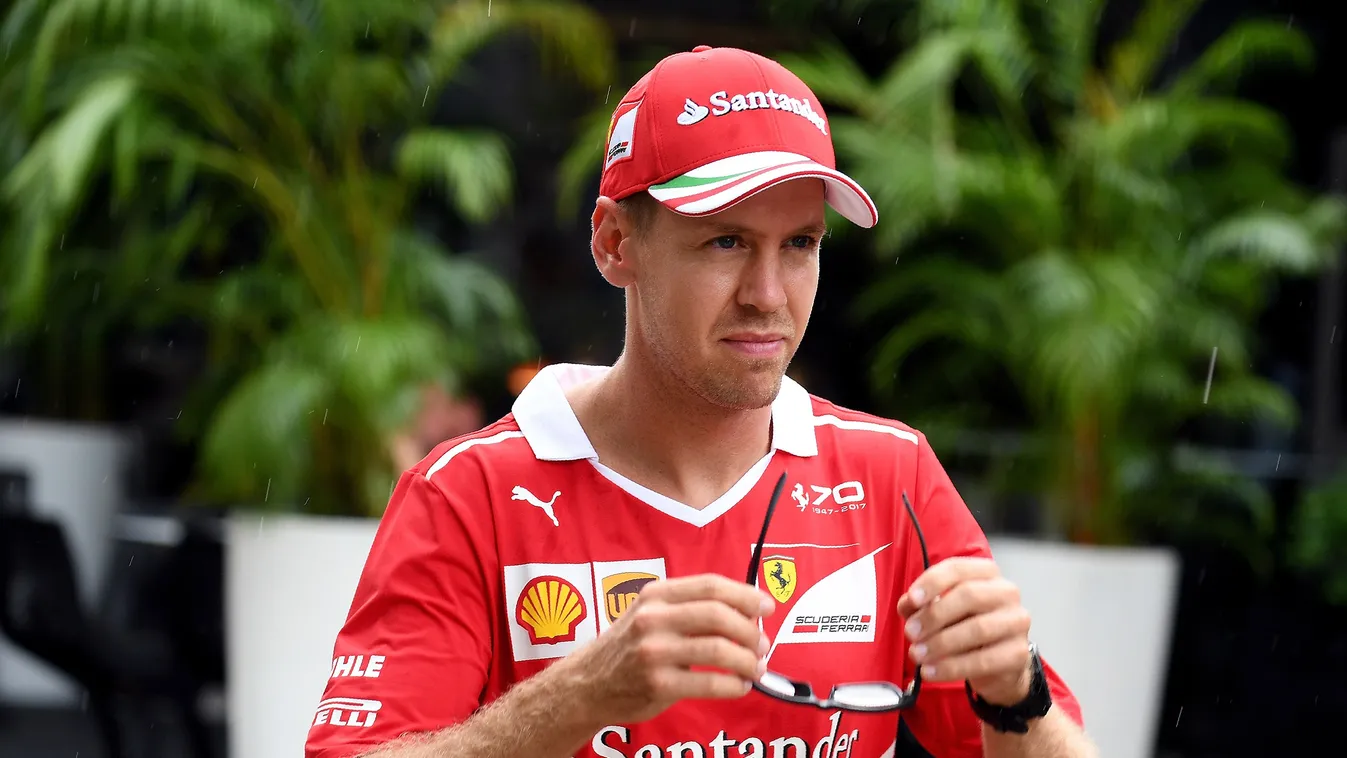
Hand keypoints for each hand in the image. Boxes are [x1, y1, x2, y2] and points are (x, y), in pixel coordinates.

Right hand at [559, 573, 774, 723]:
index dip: (746, 595)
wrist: (588, 683)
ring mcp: (654, 651)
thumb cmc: (629, 647)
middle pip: (719, 615)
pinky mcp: (657, 683)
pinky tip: (739, 686)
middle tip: (763, 644)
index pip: (711, 585)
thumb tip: (746, 613)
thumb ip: (689, 608)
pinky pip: (709, 682)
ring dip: (747, 660)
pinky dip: (733, 685)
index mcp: (657, 594)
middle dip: (750, 631)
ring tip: (756, 668)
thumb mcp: (650, 613)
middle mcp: (653, 618)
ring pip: (719, 649)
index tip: (767, 606)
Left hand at [896, 557, 1032, 705]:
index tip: (912, 599)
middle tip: (911, 633)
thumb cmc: (965, 628)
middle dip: (934, 615)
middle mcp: (1006, 592)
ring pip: (977, 629)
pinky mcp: (1018, 653)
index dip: (933, 582)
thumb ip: (921, 604)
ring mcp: (1017, 622)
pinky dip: (952, 667)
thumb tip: (907, 604)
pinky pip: (983, 660)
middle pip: (969, 596)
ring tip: (917, 654)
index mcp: (986, 574)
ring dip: (941, 643)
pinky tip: (932, 672)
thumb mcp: (941, 611)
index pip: (958, 569)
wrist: (997, 666)